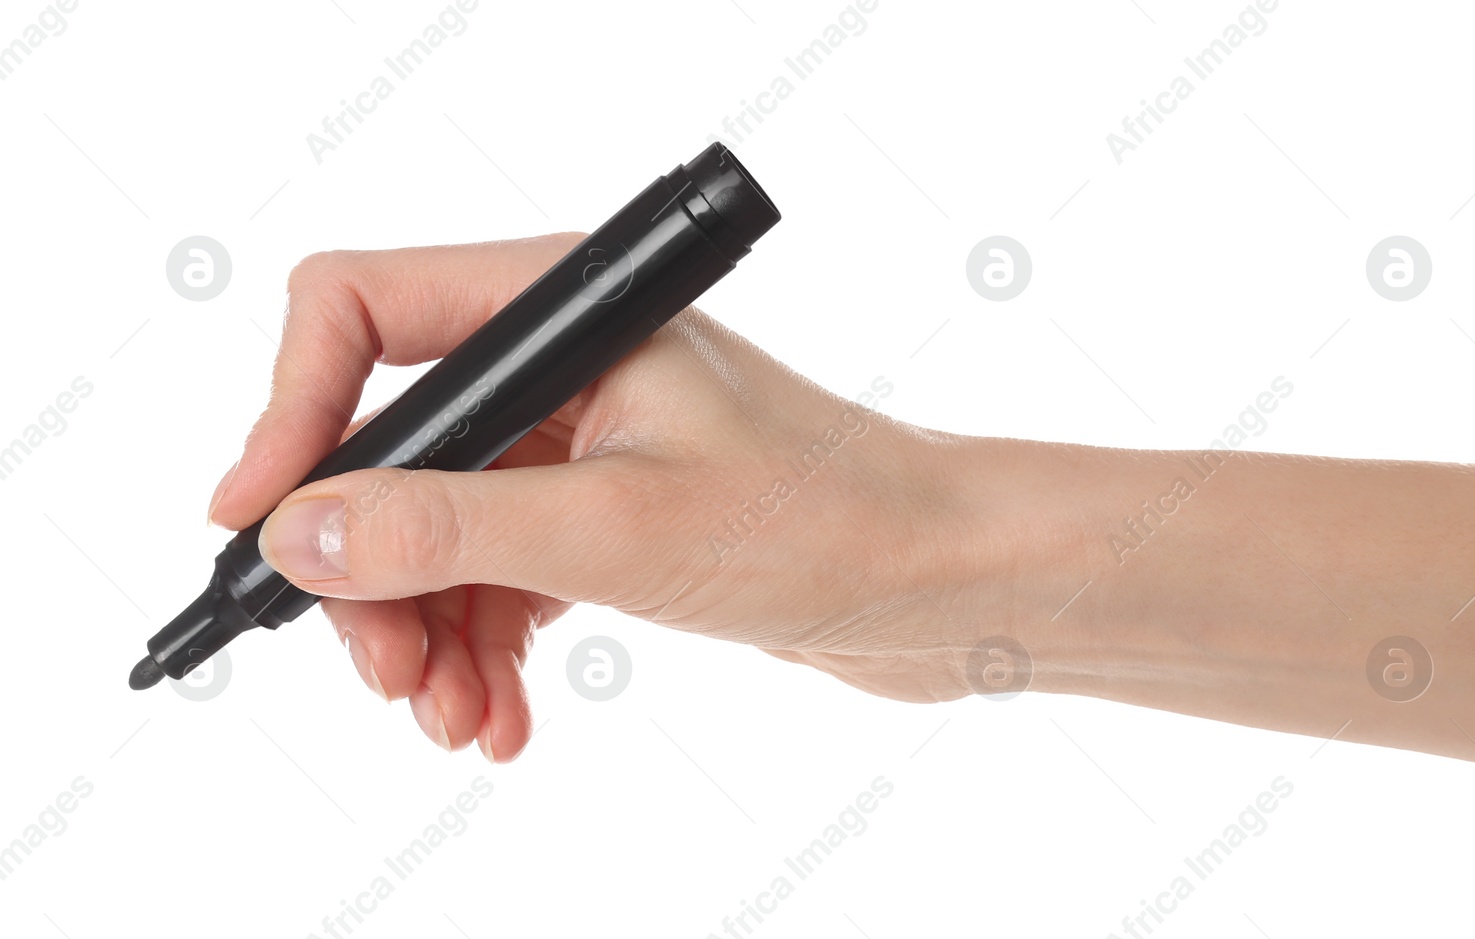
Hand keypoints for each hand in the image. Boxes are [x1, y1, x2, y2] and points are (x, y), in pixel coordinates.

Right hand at [208, 236, 986, 762]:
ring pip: (442, 525)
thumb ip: (448, 528)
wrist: (943, 581)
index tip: (255, 525)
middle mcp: (566, 359)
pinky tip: (499, 718)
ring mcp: (586, 437)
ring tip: (451, 721)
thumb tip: (300, 532)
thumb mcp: (615, 528)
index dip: (290, 412)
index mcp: (566, 309)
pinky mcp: (609, 510)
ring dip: (428, 629)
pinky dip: (487, 643)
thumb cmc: (824, 519)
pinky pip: (503, 571)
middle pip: (394, 445)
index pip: (362, 313)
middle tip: (383, 676)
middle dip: (371, 569)